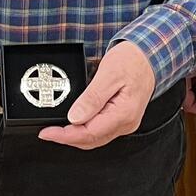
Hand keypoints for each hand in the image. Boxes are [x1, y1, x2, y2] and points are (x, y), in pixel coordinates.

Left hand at [38, 41, 155, 149]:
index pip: (89, 133)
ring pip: (95, 137)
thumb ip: (92, 98)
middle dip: (67, 138)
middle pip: (91, 140)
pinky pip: (100, 130)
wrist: (149, 56)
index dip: (65, 136)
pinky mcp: (122, 118)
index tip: (47, 133)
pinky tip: (73, 124)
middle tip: (47, 133)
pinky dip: (84, 130)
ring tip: (56, 129)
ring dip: (75, 136)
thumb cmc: (132, 61)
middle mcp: (126, 123)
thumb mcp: (108, 74)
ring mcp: (125, 122)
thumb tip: (74, 118)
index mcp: (124, 114)